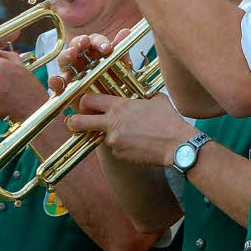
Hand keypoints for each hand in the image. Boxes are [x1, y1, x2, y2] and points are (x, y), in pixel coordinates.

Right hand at [48, 30, 125, 92]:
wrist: (111, 107)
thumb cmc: (116, 84)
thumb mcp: (122, 69)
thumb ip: (122, 53)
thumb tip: (125, 31)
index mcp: (94, 52)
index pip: (94, 41)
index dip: (99, 42)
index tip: (107, 47)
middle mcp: (81, 59)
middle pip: (76, 46)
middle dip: (79, 43)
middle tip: (85, 42)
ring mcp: (72, 73)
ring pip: (65, 60)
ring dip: (67, 55)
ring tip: (72, 53)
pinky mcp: (66, 88)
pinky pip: (57, 84)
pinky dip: (55, 81)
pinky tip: (55, 80)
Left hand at [66, 94, 195, 167]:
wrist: (177, 145)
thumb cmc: (169, 120)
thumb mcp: (157, 100)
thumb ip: (144, 96)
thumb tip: (143, 95)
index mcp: (119, 106)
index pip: (89, 100)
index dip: (84, 102)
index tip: (85, 104)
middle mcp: (112, 123)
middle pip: (78, 121)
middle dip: (73, 122)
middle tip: (75, 122)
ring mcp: (114, 141)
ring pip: (100, 137)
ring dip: (108, 136)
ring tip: (128, 135)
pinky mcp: (119, 155)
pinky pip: (114, 149)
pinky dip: (122, 147)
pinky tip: (137, 145)